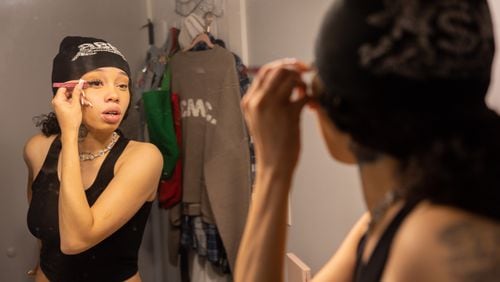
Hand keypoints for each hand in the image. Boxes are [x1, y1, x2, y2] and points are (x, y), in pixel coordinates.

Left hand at [52, 79, 83, 133]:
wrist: (70, 131)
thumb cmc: (71, 121)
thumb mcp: (76, 105)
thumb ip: (77, 93)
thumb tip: (79, 85)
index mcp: (58, 100)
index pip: (64, 87)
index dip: (72, 84)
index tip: (79, 82)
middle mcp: (57, 102)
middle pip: (66, 91)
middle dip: (75, 90)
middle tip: (83, 90)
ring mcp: (59, 105)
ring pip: (68, 96)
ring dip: (76, 96)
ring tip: (84, 98)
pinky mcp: (63, 108)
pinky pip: (69, 101)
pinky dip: (75, 100)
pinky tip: (81, 102)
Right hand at [241, 59, 310, 176]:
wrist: (273, 166)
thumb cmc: (270, 144)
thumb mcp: (259, 119)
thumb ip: (265, 100)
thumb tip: (284, 79)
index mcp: (249, 101)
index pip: (265, 71)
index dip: (283, 65)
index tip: (295, 69)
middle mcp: (258, 101)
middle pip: (279, 69)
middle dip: (295, 69)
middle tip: (306, 76)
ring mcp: (273, 107)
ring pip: (292, 78)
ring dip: (303, 83)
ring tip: (306, 95)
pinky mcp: (289, 115)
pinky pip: (304, 95)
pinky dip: (311, 98)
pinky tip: (312, 107)